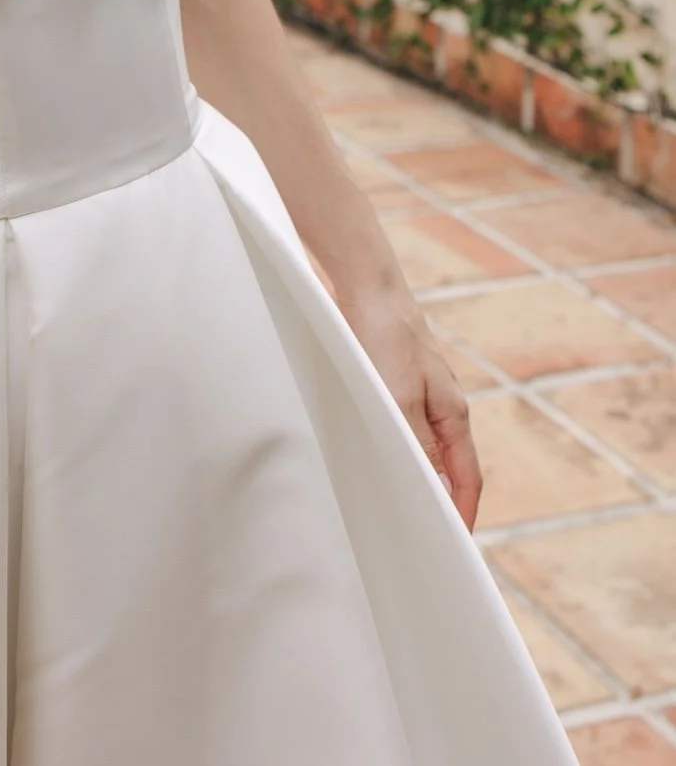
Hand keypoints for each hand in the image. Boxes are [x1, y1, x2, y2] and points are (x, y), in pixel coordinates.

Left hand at [342, 278, 482, 528]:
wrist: (367, 286)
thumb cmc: (387, 337)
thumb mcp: (400, 398)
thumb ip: (418, 444)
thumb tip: (435, 488)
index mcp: (453, 413)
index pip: (467, 477)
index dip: (462, 513)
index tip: (454, 547)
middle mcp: (441, 406)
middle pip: (449, 465)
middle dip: (441, 501)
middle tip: (424, 538)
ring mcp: (419, 394)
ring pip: (423, 447)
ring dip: (415, 475)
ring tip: (398, 509)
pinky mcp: (394, 382)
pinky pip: (401, 428)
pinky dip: (395, 449)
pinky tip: (373, 459)